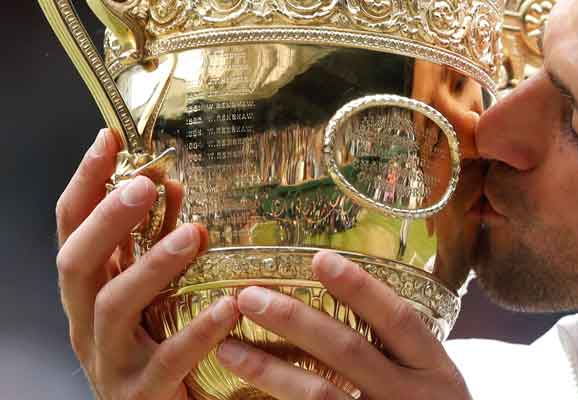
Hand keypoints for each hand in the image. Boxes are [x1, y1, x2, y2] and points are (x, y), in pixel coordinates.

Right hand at [55, 129, 239, 399]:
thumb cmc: (154, 348)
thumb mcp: (150, 292)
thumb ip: (155, 242)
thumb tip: (171, 184)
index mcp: (88, 293)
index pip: (71, 228)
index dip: (86, 183)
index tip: (109, 139)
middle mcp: (87, 323)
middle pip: (77, 263)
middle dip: (108, 218)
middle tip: (146, 183)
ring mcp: (110, 361)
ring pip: (114, 307)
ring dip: (152, 265)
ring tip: (194, 234)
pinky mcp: (142, 394)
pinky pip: (167, 361)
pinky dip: (196, 331)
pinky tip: (227, 306)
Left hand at [216, 251, 470, 399]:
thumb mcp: (432, 377)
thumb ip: (401, 345)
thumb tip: (349, 287)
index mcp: (435, 369)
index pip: (398, 319)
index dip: (360, 288)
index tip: (319, 258)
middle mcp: (411, 397)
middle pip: (348, 351)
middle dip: (295, 321)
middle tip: (249, 296)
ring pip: (320, 396)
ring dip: (270, 369)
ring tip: (227, 348)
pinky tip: (241, 395)